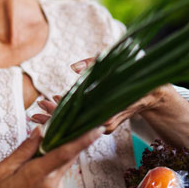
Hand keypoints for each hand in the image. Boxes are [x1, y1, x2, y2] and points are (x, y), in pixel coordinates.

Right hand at [0, 126, 102, 187]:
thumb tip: (39, 131)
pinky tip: (34, 184)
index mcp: (36, 174)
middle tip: (54, 138)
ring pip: (61, 170)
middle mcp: (52, 186)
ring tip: (30, 171)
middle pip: (67, 159)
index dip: (83, 140)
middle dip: (66, 146)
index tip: (96, 130)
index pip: (65, 153)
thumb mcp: (4, 169)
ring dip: (52, 163)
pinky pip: (58, 182)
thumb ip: (25, 149)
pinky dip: (50, 176)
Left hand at [34, 57, 162, 133]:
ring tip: (38, 112)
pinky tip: (57, 107)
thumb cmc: (136, 74)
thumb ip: (94, 63)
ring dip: (58, 118)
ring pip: (76, 123)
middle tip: (34, 112)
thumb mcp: (116, 63)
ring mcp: (103, 124)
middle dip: (52, 117)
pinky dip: (70, 115)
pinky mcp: (104, 123)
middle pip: (73, 122)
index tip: (43, 104)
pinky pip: (83, 121)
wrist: (154, 91)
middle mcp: (104, 122)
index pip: (75, 112)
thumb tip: (73, 68)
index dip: (58, 110)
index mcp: (106, 110)